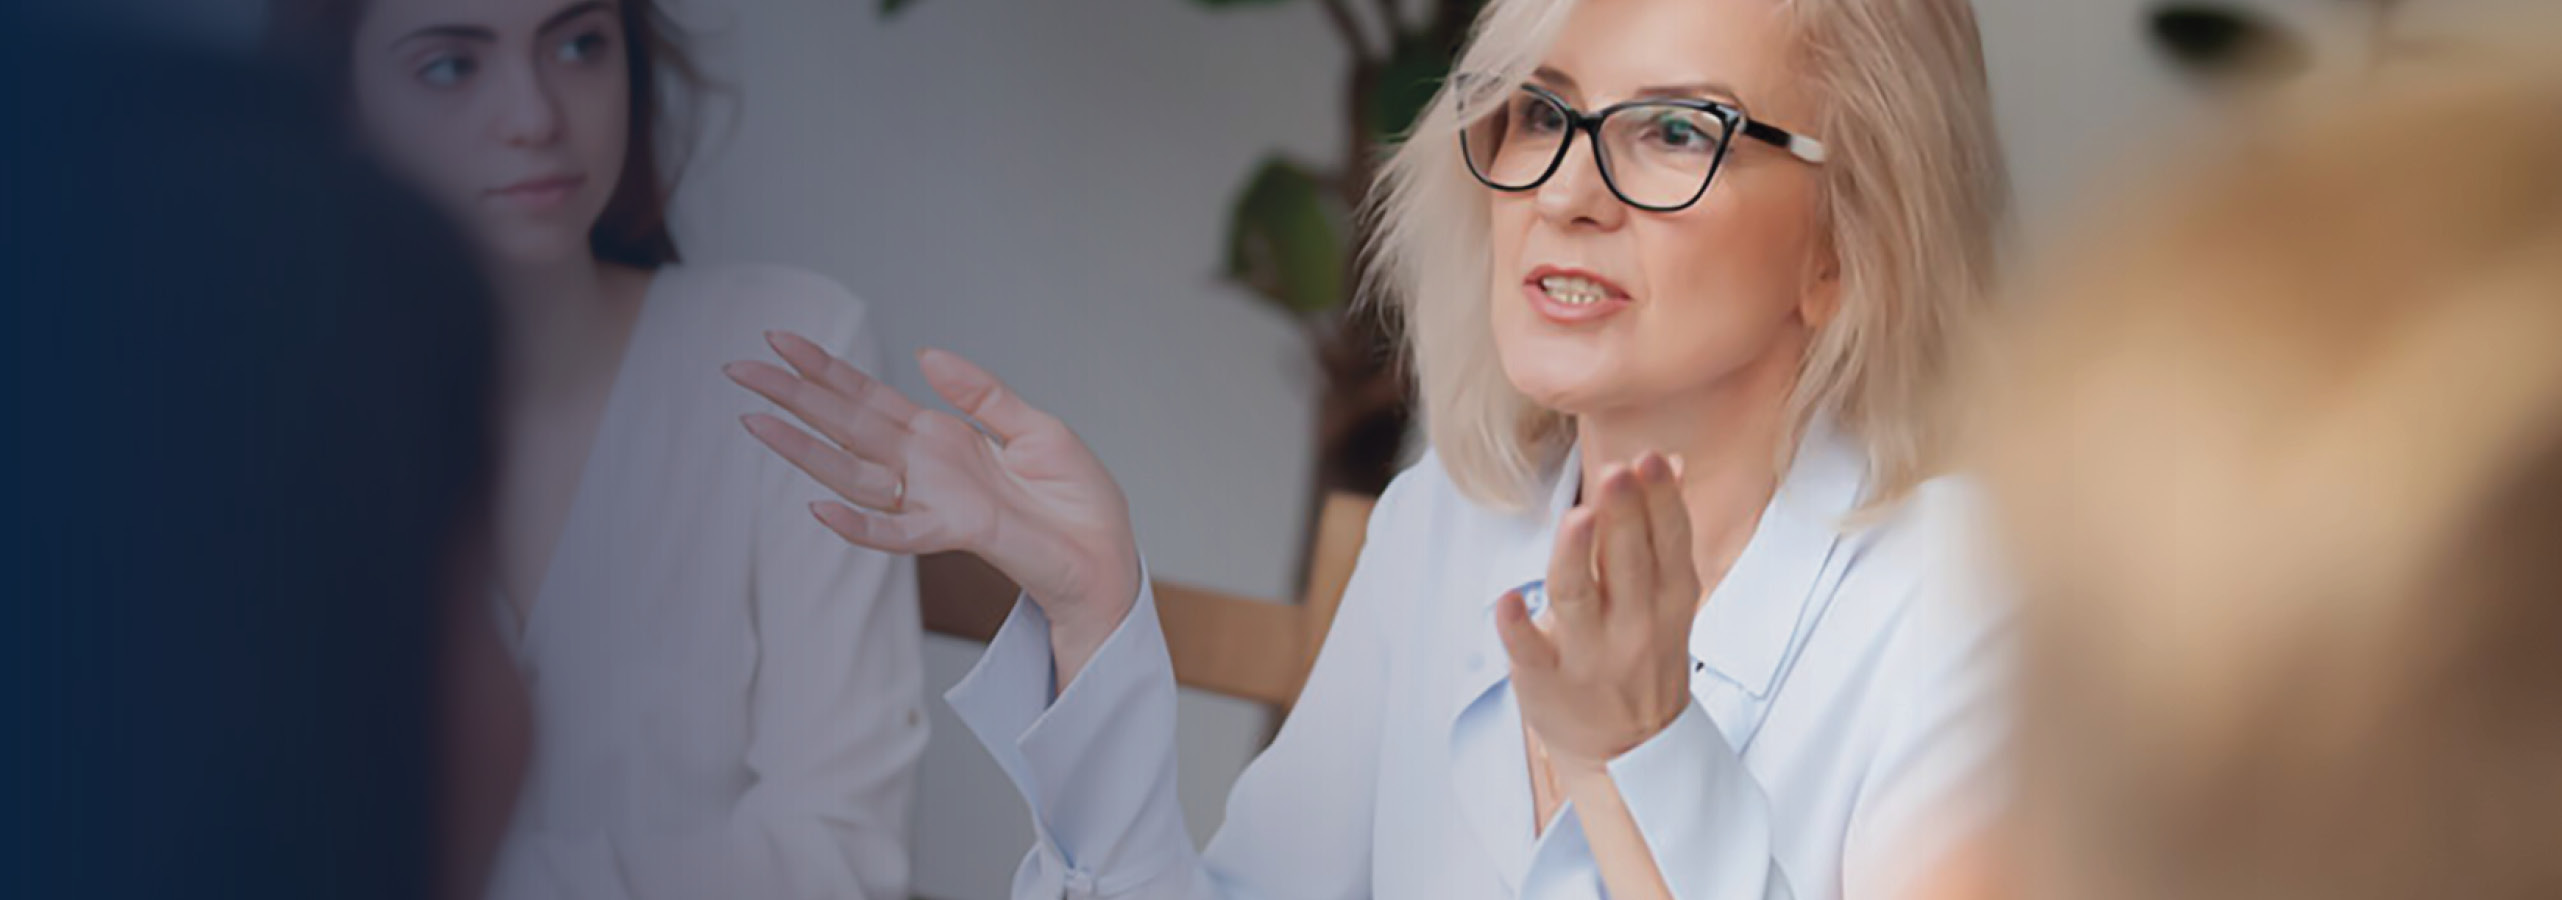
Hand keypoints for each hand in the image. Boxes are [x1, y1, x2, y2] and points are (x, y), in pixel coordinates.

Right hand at [725, 333, 1141, 667]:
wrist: (1106, 555)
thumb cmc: (1076, 499)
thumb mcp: (1036, 427)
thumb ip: (982, 393)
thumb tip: (925, 354)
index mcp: (942, 436)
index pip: (870, 397)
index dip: (826, 369)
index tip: (781, 341)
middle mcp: (926, 467)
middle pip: (846, 425)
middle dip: (793, 397)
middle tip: (739, 369)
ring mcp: (933, 501)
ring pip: (853, 472)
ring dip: (803, 449)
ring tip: (754, 421)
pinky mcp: (954, 532)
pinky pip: (896, 532)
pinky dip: (858, 523)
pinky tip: (818, 506)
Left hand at [1497, 452, 1698, 770]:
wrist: (1629, 750)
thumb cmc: (1642, 656)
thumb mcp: (1667, 597)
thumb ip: (1662, 530)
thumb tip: (1670, 460)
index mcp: (1666, 597)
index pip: (1668, 541)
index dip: (1660, 500)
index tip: (1650, 458)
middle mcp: (1633, 624)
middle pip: (1627, 561)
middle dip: (1622, 516)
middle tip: (1615, 472)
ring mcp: (1589, 654)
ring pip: (1578, 598)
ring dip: (1576, 557)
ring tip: (1577, 518)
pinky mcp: (1546, 680)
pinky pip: (1530, 651)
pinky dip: (1518, 626)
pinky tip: (1506, 600)